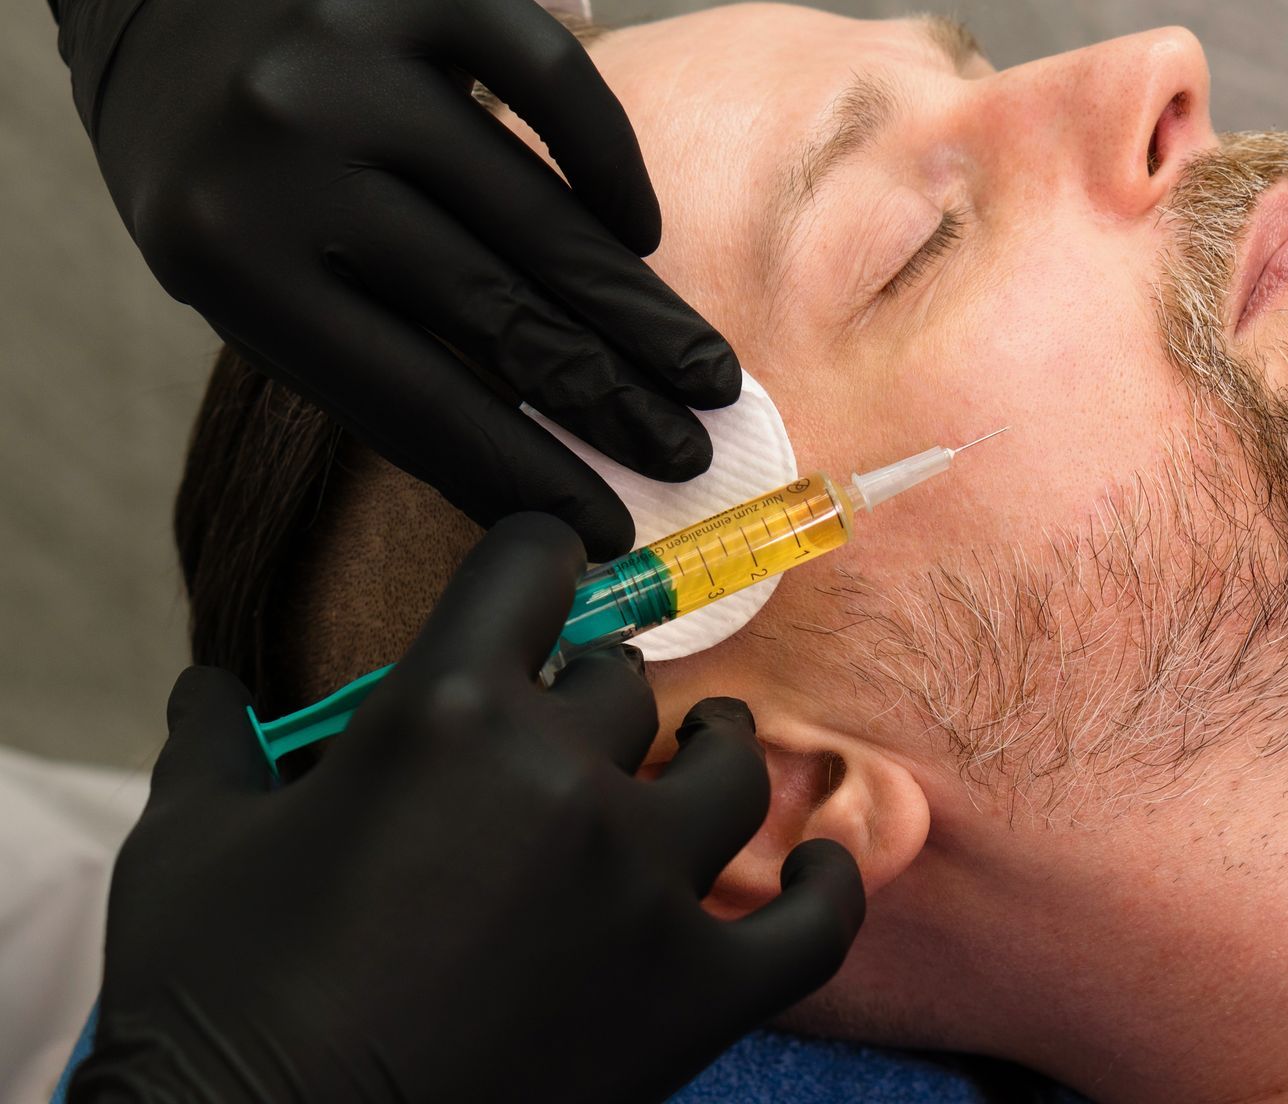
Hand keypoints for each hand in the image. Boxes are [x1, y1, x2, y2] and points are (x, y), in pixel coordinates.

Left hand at [38, 0, 735, 557]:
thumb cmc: (230, 164)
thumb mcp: (254, 272)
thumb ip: (374, 350)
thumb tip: (533, 481)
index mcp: (228, 254)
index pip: (411, 394)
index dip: (522, 470)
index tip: (606, 527)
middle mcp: (282, 146)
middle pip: (494, 305)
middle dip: (610, 398)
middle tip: (688, 453)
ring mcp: (349, 51)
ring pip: (538, 209)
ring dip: (636, 312)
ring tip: (704, 377)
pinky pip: (558, 83)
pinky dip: (611, 169)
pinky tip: (641, 237)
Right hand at [73, 514, 864, 1103]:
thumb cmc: (214, 1005)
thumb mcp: (184, 846)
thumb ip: (219, 742)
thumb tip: (209, 684)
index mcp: (448, 713)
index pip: (536, 564)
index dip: (539, 559)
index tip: (540, 582)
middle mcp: (565, 778)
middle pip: (623, 685)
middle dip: (589, 696)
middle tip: (565, 734)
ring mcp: (643, 887)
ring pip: (729, 771)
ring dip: (713, 755)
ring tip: (700, 757)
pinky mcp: (695, 993)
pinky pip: (812, 924)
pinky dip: (826, 888)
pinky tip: (821, 868)